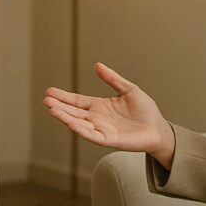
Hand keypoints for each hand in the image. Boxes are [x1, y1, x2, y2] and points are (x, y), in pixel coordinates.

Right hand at [43, 62, 175, 165]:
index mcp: (100, 106)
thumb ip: (113, 79)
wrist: (159, 128)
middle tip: (46, 100)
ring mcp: (101, 130)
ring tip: (52, 109)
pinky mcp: (109, 140)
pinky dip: (81, 130)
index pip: (77, 101)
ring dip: (66, 117)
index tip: (50, 91)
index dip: (64, 97)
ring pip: (79, 124)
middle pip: (74, 112)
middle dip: (60, 107)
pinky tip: (71, 123)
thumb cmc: (145, 111)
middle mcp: (97, 118)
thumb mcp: (128, 89)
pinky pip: (92, 135)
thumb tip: (97, 65)